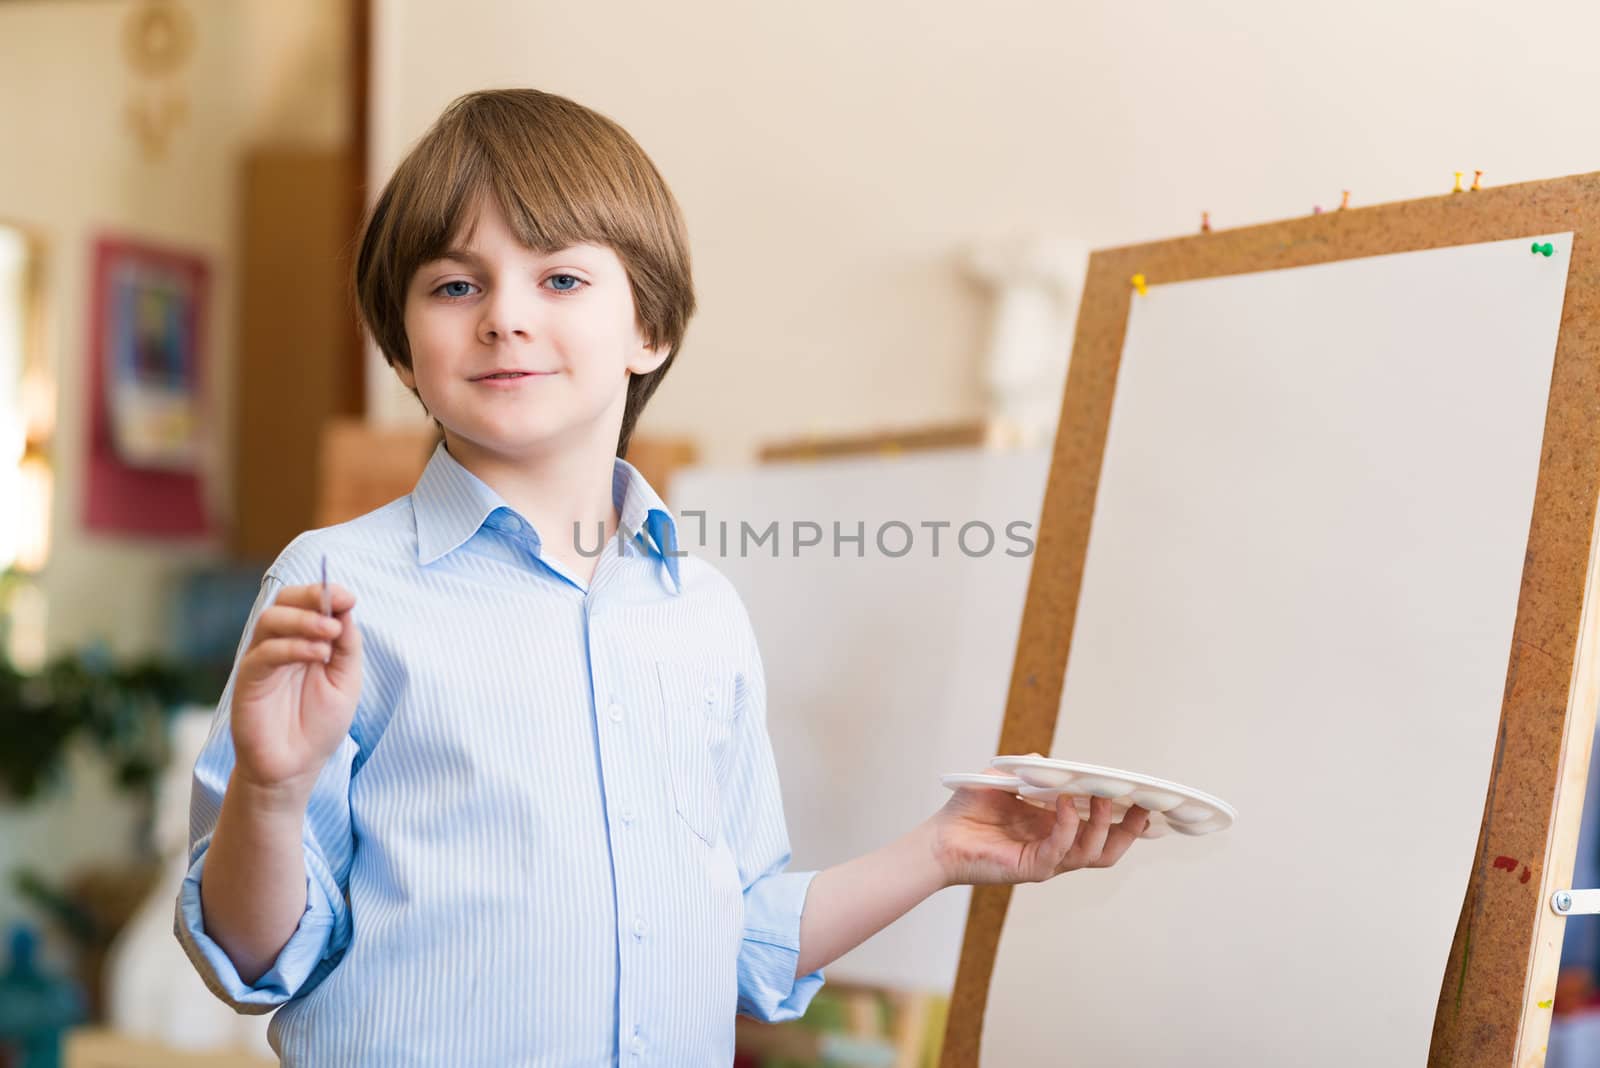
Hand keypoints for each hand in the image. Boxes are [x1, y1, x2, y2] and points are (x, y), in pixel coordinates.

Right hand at [229, 582, 361, 799]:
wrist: (295, 767)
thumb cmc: (319, 725)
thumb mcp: (346, 680)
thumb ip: (347, 645)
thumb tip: (345, 608)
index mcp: (304, 640)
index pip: (307, 602)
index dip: (325, 592)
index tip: (347, 597)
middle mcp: (280, 644)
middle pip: (284, 601)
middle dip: (311, 597)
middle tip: (337, 607)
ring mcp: (262, 660)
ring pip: (270, 620)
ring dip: (304, 620)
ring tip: (330, 634)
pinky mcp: (249, 680)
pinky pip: (264, 653)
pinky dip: (293, 646)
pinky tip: (318, 654)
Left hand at [929, 756, 1148, 886]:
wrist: (939, 838)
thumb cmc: (969, 809)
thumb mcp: (1005, 780)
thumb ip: (1031, 769)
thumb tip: (1052, 761)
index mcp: (1057, 829)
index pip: (1102, 829)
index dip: (1128, 821)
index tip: (1150, 802)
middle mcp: (1057, 847)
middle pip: (1107, 849)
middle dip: (1130, 830)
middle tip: (1143, 806)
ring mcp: (1046, 860)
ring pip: (1090, 853)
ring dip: (1101, 824)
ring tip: (1101, 797)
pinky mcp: (1030, 867)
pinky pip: (1058, 850)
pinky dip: (1067, 826)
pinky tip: (1066, 805)